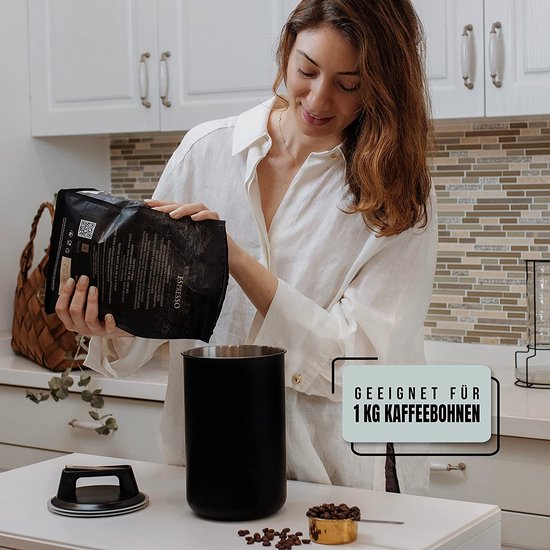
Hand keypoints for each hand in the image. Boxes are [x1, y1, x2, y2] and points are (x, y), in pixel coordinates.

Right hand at [55, 275, 130, 337]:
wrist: (114, 330)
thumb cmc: (97, 315)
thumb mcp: (84, 308)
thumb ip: (79, 297)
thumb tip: (77, 277)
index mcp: (70, 321)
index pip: (61, 309)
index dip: (64, 294)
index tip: (71, 280)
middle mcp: (80, 327)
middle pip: (75, 311)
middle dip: (79, 293)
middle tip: (84, 279)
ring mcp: (94, 331)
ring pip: (89, 319)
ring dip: (91, 302)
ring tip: (94, 289)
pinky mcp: (107, 332)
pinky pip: (107, 328)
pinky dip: (108, 322)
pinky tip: (109, 315)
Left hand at [144, 198, 277, 316]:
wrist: (226, 260)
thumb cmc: (205, 254)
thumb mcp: (186, 248)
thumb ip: (175, 241)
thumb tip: (152, 245)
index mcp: (187, 219)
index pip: (172, 208)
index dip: (160, 205)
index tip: (145, 204)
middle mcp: (197, 215)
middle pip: (181, 205)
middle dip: (167, 206)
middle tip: (154, 209)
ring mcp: (208, 217)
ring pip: (196, 206)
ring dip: (183, 209)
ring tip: (172, 216)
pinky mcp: (218, 223)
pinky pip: (210, 214)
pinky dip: (202, 215)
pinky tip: (194, 218)